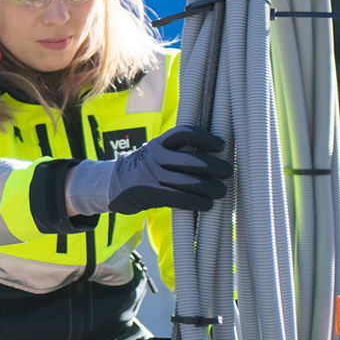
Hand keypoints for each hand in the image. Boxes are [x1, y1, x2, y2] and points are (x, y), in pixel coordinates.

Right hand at [65, 127, 229, 215]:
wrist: (111, 184)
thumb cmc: (143, 170)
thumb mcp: (155, 154)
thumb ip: (177, 153)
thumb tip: (213, 158)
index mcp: (159, 143)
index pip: (184, 134)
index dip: (205, 138)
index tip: (221, 145)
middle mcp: (155, 156)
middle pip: (191, 159)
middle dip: (214, 167)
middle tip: (228, 172)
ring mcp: (151, 175)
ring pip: (187, 181)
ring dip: (209, 188)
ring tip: (221, 191)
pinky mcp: (149, 193)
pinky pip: (178, 198)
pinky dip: (196, 202)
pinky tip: (207, 205)